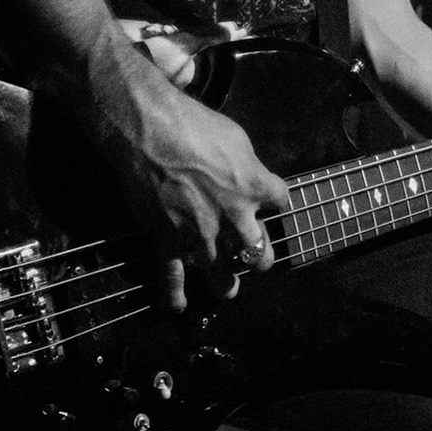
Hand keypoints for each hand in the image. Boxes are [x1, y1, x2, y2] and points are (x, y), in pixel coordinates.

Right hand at [97, 78, 289, 313]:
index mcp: (254, 187)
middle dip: (260, 256)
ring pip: (221, 272)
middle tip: (256, 257)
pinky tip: (179, 306)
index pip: (282, 200)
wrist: (149, 132)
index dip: (278, 200)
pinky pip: (172, 276)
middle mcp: (234, 217)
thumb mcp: (235, 137)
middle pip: (258, 250)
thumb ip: (247, 163)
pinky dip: (174, 294)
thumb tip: (247, 173)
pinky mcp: (169, 240)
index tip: (274, 200)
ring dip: (227, 283)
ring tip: (230, 288)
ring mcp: (201, 234)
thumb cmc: (194, 125)